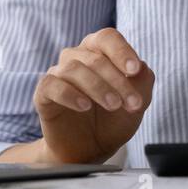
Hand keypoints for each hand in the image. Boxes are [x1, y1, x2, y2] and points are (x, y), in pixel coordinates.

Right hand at [32, 28, 153, 163]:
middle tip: (132, 103)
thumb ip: (143, 82)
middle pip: (95, 58)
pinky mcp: (43, 94)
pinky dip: (69, 94)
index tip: (135, 70)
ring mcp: (58, 74)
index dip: (122, 51)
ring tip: (113, 105)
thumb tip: (142, 67)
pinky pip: (51, 85)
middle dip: (117, 81)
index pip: (107, 38)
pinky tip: (85, 106)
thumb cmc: (113, 120)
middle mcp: (76, 57)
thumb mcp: (137, 103)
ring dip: (97, 87)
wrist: (90, 150)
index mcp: (98, 51)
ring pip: (74, 69)